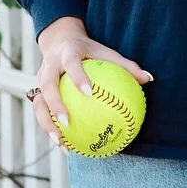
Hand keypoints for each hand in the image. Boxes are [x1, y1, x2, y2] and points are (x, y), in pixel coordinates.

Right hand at [29, 17, 151, 147]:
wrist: (59, 41)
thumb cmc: (89, 50)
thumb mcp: (106, 53)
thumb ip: (127, 66)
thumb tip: (149, 79)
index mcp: (67, 54)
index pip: (71, 64)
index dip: (78, 77)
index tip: (89, 92)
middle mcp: (49, 67)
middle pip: (47, 86)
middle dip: (54, 105)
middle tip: (67, 122)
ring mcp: (40, 80)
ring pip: (38, 103)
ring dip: (46, 123)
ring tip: (60, 142)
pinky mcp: (37, 92)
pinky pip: (41, 113)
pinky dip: (50, 129)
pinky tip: (65, 146)